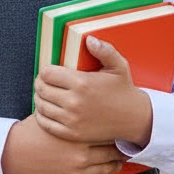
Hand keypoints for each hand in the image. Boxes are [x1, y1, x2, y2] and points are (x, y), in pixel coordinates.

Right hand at [1, 115, 123, 173]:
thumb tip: (86, 100)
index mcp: (78, 138)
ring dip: (113, 167)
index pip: (107, 136)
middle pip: (110, 155)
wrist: (14, 151)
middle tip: (125, 149)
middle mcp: (81, 157)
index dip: (115, 134)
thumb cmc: (33, 131)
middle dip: (119, 152)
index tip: (120, 132)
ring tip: (117, 163)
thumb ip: (71, 112)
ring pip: (104, 172)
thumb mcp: (53, 116)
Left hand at [33, 37, 152, 146]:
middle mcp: (74, 102)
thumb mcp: (118, 66)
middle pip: (41, 89)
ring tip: (45, 94)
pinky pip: (46, 123)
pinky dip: (42, 115)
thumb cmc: (124, 90)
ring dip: (39, 98)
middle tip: (44, 82)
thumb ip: (104, 50)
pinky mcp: (72, 134)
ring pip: (41, 105)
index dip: (45, 70)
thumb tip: (89, 39)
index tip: (49, 71)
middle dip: (40, 83)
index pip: (47, 73)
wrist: (134, 119)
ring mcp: (72, 120)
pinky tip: (46, 110)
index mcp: (82, 83)